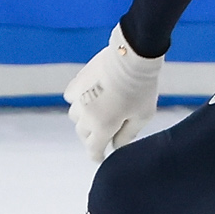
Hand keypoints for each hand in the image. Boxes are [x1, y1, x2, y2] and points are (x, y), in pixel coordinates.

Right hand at [64, 27, 164, 161]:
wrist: (131, 56)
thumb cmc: (141, 88)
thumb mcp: (142, 116)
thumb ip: (127, 135)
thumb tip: (116, 146)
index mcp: (102, 127)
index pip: (93, 150)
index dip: (97, 156)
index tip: (100, 157)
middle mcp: (86, 115)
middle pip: (83, 134)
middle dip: (93, 137)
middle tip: (105, 133)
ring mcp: (79, 98)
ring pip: (75, 117)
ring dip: (84, 119)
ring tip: (98, 113)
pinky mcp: (77, 82)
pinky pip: (71, 98)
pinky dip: (78, 101)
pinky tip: (89, 97)